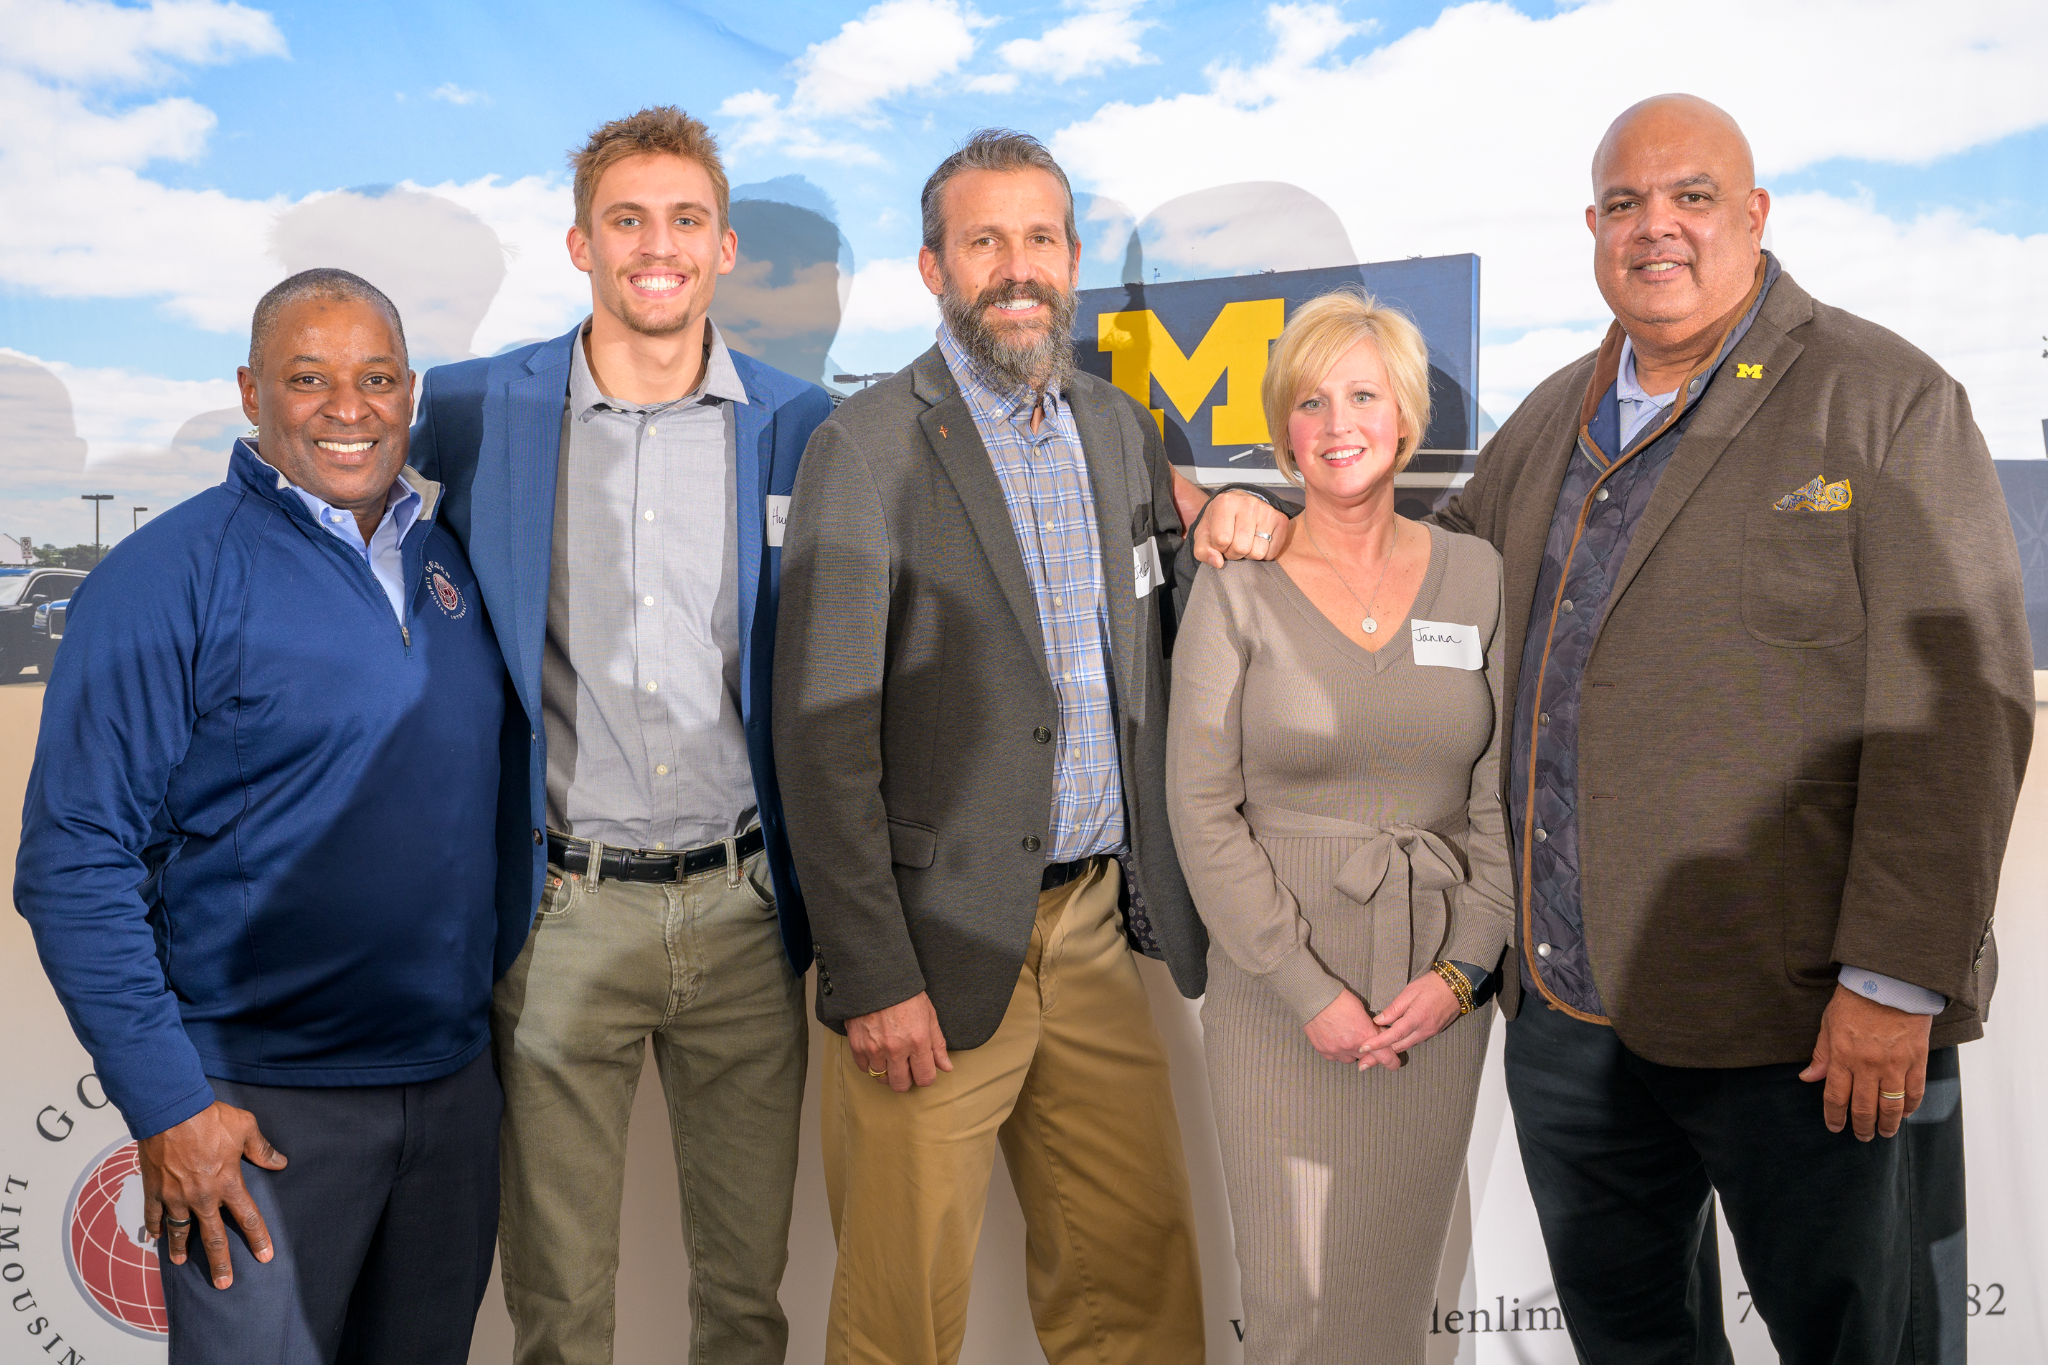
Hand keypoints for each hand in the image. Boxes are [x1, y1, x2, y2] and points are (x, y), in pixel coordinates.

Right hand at [140, 1101, 287, 1288]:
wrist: (170, 1111)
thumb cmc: (208, 1117)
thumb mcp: (245, 1128)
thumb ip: (262, 1149)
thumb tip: (280, 1162)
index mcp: (227, 1183)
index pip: (248, 1217)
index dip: (258, 1238)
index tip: (264, 1257)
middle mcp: (202, 1197)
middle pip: (213, 1236)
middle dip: (219, 1261)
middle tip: (223, 1283)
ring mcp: (175, 1196)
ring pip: (179, 1230)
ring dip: (180, 1248)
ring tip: (182, 1262)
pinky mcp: (154, 1190)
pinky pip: (153, 1215)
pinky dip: (154, 1227)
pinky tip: (155, 1237)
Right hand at [847, 991, 952, 1091]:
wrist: (877, 978)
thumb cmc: (905, 994)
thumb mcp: (929, 1015)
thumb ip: (937, 1044)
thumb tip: (946, 1067)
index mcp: (918, 1041)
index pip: (925, 1078)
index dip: (926, 1077)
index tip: (923, 1070)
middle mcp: (896, 1048)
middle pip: (901, 1084)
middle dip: (906, 1079)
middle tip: (906, 1068)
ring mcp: (874, 1048)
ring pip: (881, 1078)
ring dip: (887, 1072)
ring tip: (890, 1058)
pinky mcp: (857, 1045)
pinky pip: (864, 1068)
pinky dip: (870, 1064)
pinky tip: (877, 1053)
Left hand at [1185, 487, 1294, 567]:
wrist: (1238, 505)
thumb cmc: (1219, 521)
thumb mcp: (1203, 534)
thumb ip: (1203, 551)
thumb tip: (1218, 563)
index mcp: (1225, 503)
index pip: (1221, 540)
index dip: (1219, 547)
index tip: (1221, 540)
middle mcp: (1248, 503)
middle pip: (1241, 548)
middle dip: (1234, 553)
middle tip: (1233, 543)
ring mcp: (1266, 511)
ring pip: (1258, 552)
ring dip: (1249, 554)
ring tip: (1246, 542)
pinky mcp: (1280, 519)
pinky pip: (1273, 552)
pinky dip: (1264, 554)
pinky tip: (1258, 542)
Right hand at [1303, 989, 1402, 1070]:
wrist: (1313, 998)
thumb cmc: (1338, 999)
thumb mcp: (1362, 1010)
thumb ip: (1371, 1026)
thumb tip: (1379, 1034)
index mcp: (1364, 1034)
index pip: (1386, 1057)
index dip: (1392, 1062)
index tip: (1393, 1063)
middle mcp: (1351, 1046)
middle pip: (1367, 1059)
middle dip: (1369, 1052)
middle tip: (1365, 1042)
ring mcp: (1336, 1050)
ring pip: (1351, 1060)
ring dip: (1352, 1052)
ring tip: (1346, 1037)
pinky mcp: (1323, 1051)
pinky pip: (1335, 1058)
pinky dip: (1338, 1052)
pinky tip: (1335, 1039)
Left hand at [1371, 971, 1462, 1055]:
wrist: (1457, 987)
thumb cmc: (1432, 985)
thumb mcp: (1409, 992)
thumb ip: (1394, 1008)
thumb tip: (1378, 1021)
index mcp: (1416, 1019)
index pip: (1393, 1036)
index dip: (1377, 1043)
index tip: (1363, 1048)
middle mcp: (1423, 1031)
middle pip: (1398, 1047)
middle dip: (1380, 1055)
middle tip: (1363, 1060)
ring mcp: (1429, 1033)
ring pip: (1405, 1046)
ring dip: (1390, 1051)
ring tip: (1373, 1056)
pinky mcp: (1432, 1033)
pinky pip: (1413, 1041)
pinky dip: (1400, 1044)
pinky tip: (1390, 1044)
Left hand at [1799, 983, 1931, 1139]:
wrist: (1890, 981)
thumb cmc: (1855, 999)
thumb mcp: (1829, 1023)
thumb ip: (1821, 1054)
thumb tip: (1808, 1078)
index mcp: (1842, 1056)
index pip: (1836, 1097)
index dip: (1835, 1117)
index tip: (1835, 1127)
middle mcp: (1868, 1065)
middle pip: (1864, 1108)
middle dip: (1862, 1127)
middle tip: (1862, 1136)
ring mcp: (1894, 1065)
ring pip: (1891, 1107)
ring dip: (1887, 1125)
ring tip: (1883, 1133)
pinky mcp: (1917, 1060)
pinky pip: (1914, 1092)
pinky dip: (1909, 1108)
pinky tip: (1904, 1114)